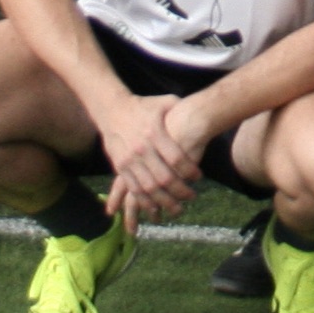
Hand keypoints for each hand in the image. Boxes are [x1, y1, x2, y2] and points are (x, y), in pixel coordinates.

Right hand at [96, 93, 202, 225]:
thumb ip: (182, 110)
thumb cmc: (144, 106)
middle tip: (192, 197)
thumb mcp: (165, 102)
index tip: (199, 178)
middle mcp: (141, 149)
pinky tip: (155, 209)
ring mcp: (129, 160)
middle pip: (163, 178)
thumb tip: (201, 112)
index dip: (189, 171)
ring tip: (177, 210)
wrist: (112, 109)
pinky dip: (144, 201)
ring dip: (163, 202)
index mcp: (154, 132)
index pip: (176, 158)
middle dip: (180, 191)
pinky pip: (133, 189)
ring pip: (148, 188)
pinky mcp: (120, 167)